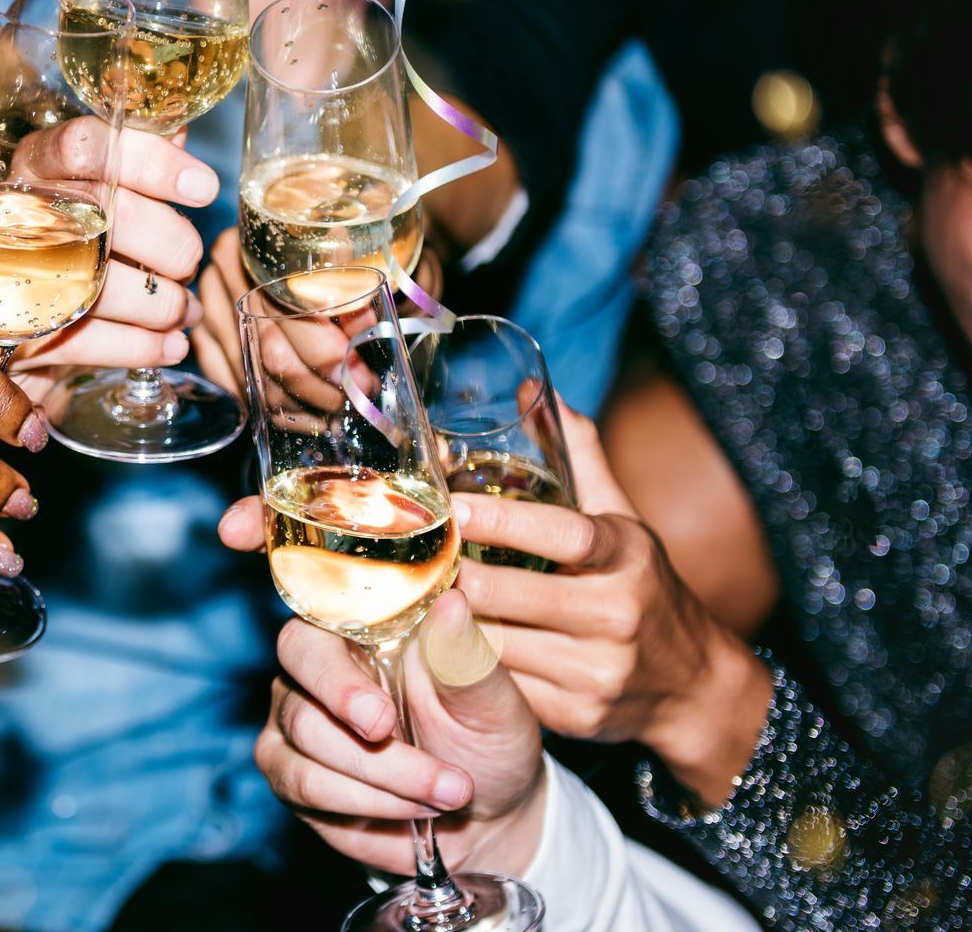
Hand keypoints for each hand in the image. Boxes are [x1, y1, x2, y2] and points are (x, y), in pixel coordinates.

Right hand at [0, 122, 219, 377]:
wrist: (6, 316)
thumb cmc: (68, 236)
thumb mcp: (98, 186)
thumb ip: (134, 157)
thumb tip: (179, 126)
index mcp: (37, 163)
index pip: (88, 144)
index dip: (153, 163)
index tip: (204, 189)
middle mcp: (14, 209)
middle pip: (103, 214)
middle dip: (168, 243)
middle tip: (189, 262)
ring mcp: (5, 272)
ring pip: (98, 284)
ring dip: (161, 303)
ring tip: (185, 311)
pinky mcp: (11, 331)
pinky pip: (85, 341)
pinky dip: (140, 346)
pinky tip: (170, 345)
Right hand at [194, 228, 445, 397]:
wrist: (288, 234)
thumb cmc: (331, 246)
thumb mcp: (349, 256)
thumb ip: (357, 289)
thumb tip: (368, 327)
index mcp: (258, 248)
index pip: (292, 317)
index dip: (331, 355)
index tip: (363, 376)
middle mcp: (224, 278)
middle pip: (271, 355)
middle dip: (320, 390)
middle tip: (355, 399)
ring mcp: (207, 312)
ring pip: (255, 380)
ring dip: (300, 407)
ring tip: (336, 411)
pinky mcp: (203, 339)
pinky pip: (235, 388)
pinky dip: (272, 410)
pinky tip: (304, 415)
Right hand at [257, 595, 547, 876]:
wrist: (487, 808)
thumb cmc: (484, 737)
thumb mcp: (490, 701)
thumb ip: (464, 658)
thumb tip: (452, 602)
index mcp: (351, 635)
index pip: (306, 639)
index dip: (334, 681)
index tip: (381, 720)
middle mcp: (309, 677)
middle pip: (302, 711)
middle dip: (372, 756)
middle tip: (439, 780)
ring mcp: (291, 728)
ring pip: (306, 762)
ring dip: (384, 788)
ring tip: (448, 796)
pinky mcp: (291, 777)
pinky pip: (310, 797)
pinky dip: (371, 810)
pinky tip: (416, 812)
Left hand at [452, 398, 772, 803]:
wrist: (693, 686)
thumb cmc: (643, 587)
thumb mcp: (623, 520)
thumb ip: (580, 457)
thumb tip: (538, 392)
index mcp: (628, 556)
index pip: (561, 532)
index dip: (501, 519)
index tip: (452, 507)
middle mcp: (616, 613)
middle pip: (509, 593)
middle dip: (455, 576)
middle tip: (414, 557)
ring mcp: (598, 670)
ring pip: (494, 643)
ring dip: (450, 622)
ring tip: (419, 596)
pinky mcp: (577, 714)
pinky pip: (501, 685)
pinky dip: (466, 663)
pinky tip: (443, 642)